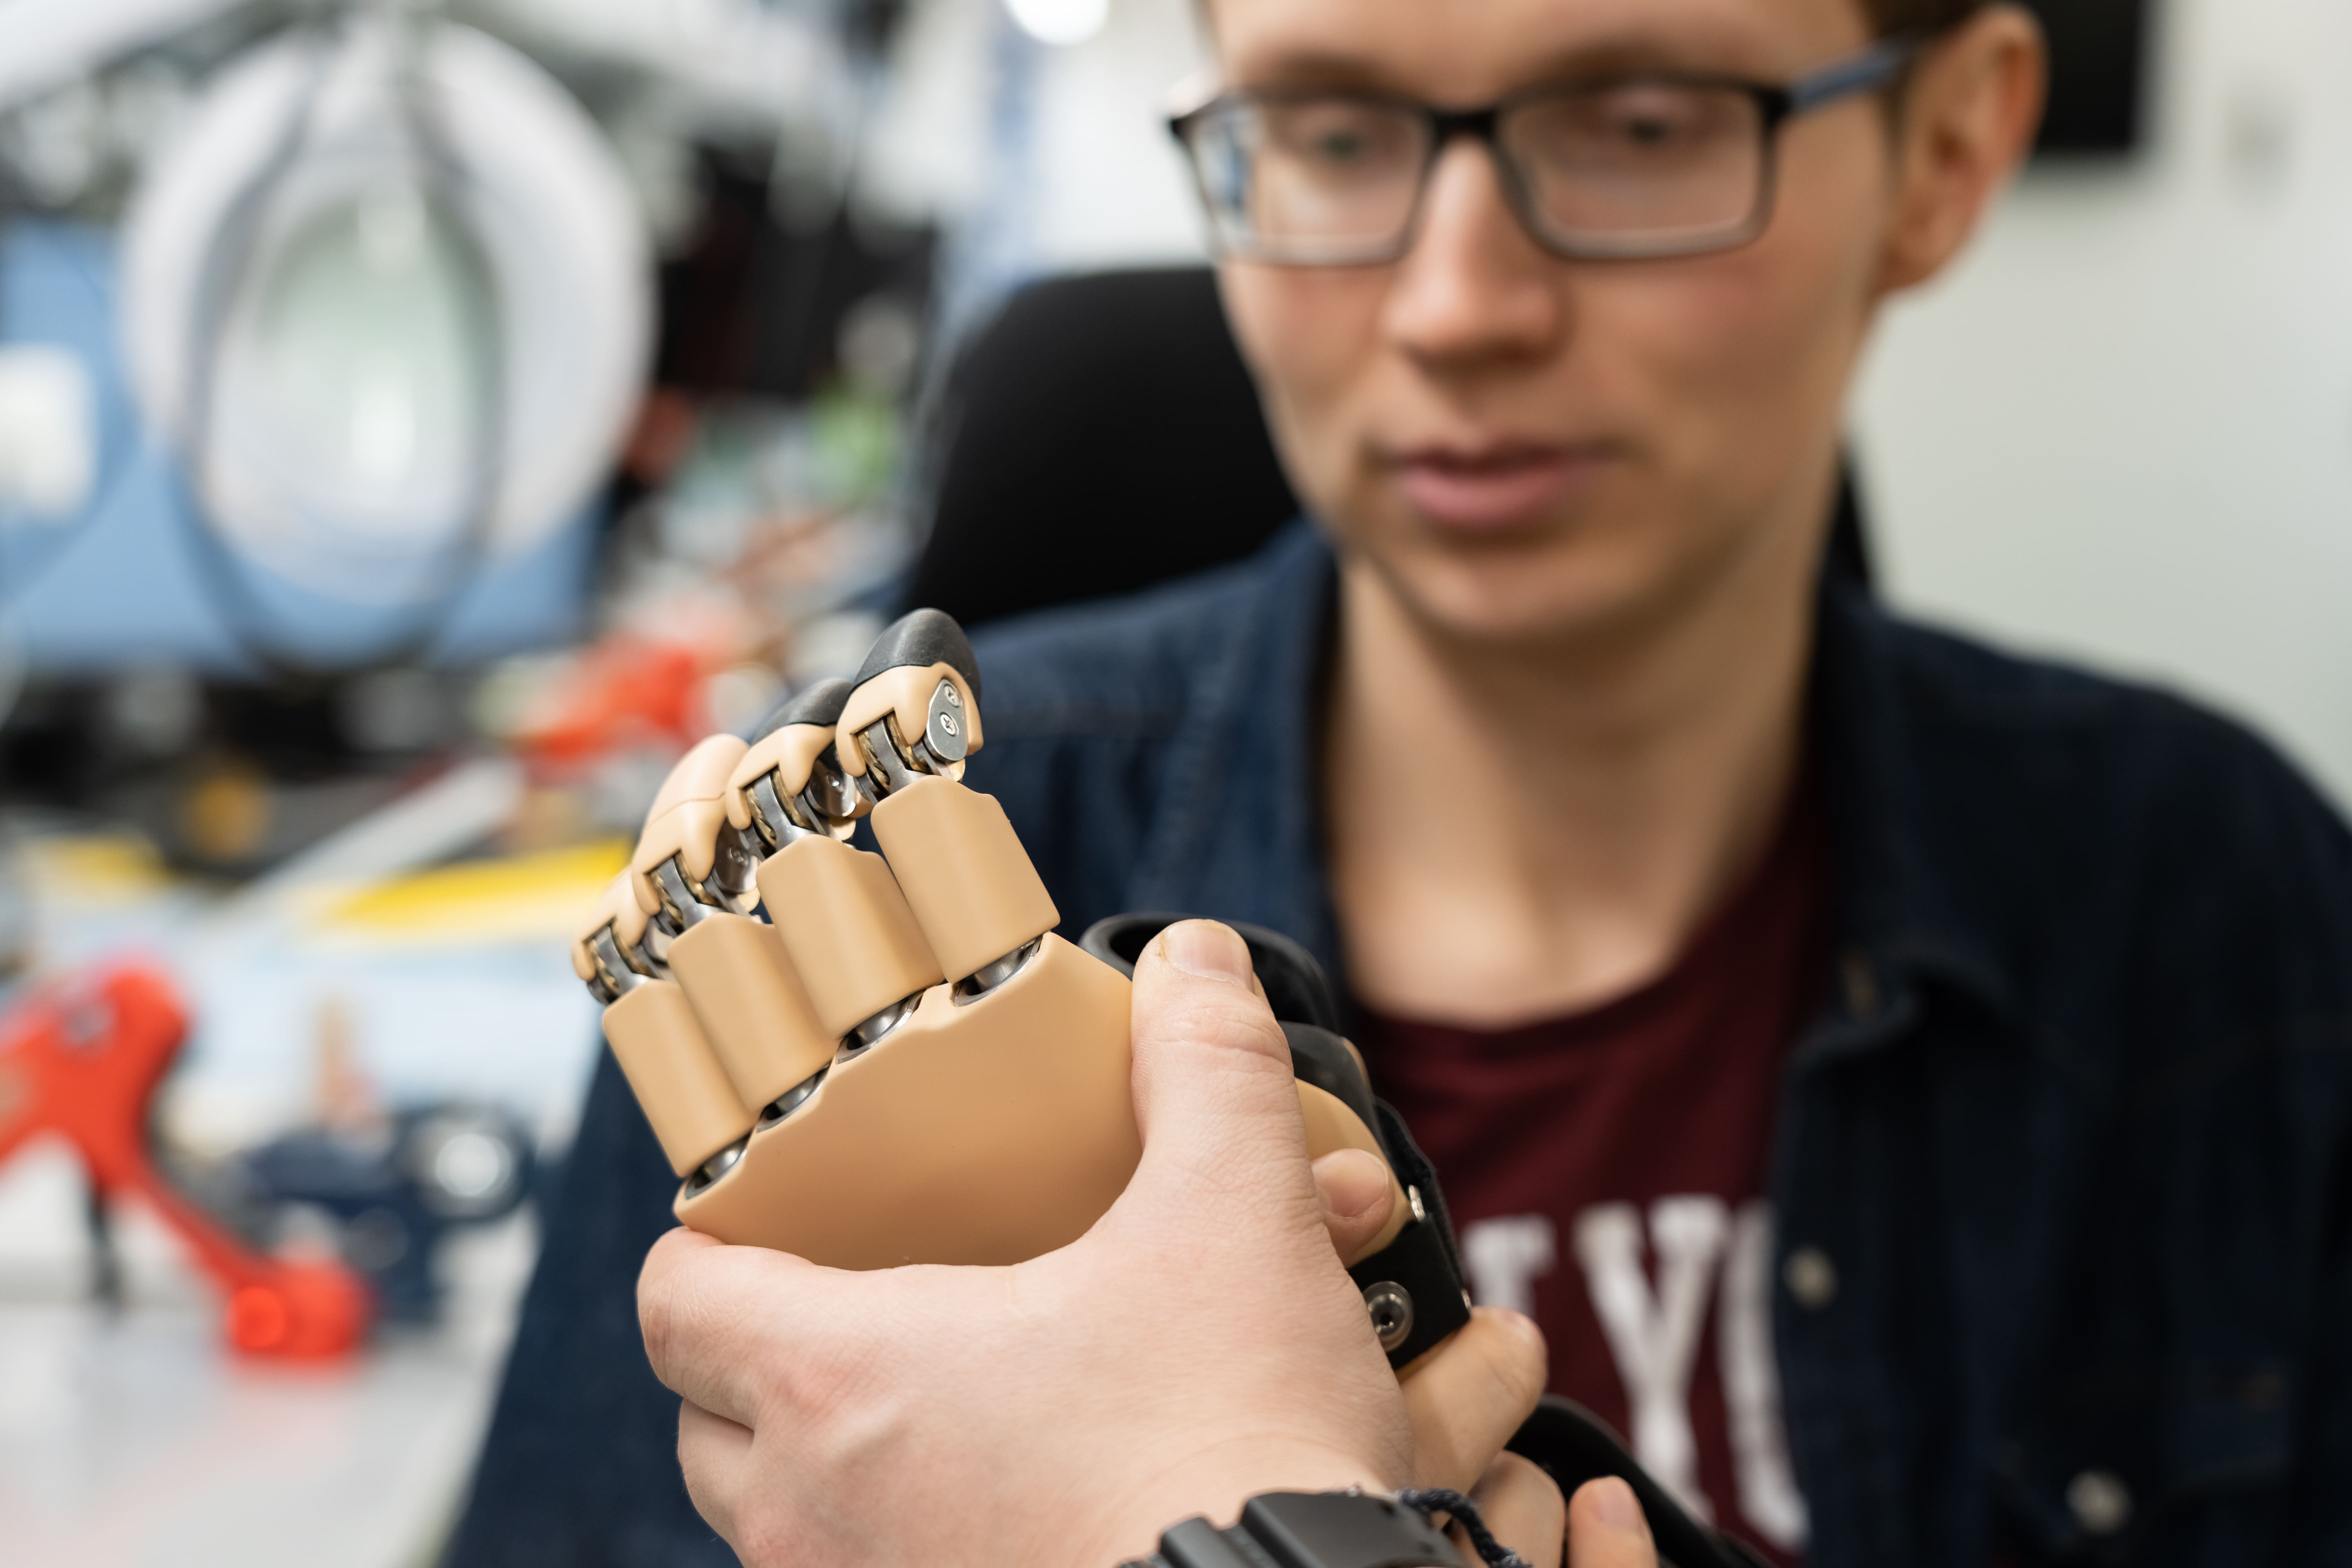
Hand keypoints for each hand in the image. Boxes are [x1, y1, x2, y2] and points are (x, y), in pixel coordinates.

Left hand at [640, 920, 1405, 1566]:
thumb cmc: (1230, 1443)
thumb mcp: (1234, 1221)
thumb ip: (1209, 1072)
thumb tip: (1198, 966)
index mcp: (845, 1379)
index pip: (674, 1302)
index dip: (700, 1249)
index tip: (758, 1224)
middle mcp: (820, 1514)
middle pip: (707, 1424)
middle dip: (759, 1362)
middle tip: (854, 1309)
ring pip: (779, 1525)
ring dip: (833, 1460)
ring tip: (938, 1404)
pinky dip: (906, 1538)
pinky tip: (1008, 1495)